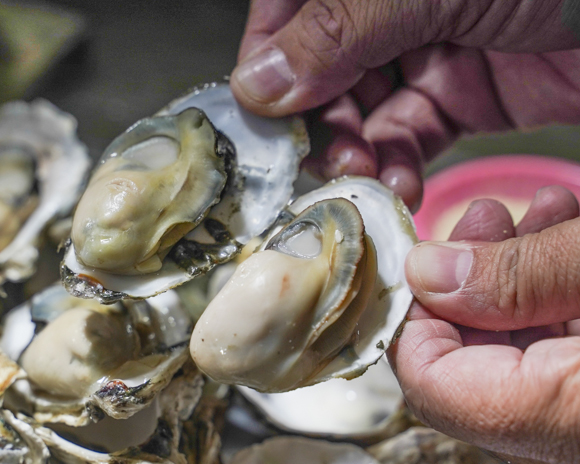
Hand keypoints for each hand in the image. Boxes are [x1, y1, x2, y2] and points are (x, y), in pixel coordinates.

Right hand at [231, 0, 579, 207]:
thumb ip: (344, 29)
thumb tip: (258, 82)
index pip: (291, 7)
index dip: (269, 60)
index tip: (261, 116)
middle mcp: (397, 2)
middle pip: (320, 66)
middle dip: (313, 118)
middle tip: (317, 160)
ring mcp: (433, 43)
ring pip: (361, 107)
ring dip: (352, 149)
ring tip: (359, 177)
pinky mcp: (469, 91)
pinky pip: (411, 134)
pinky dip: (395, 164)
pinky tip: (393, 183)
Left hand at [387, 186, 579, 463]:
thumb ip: (524, 274)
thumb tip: (429, 272)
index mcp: (562, 420)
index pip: (432, 383)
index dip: (416, 310)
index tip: (427, 253)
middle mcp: (573, 448)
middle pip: (472, 371)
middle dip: (472, 283)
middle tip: (488, 218)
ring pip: (521, 364)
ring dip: (519, 285)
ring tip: (543, 217)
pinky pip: (562, 370)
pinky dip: (558, 310)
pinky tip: (571, 251)